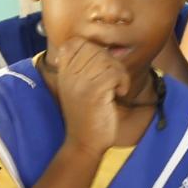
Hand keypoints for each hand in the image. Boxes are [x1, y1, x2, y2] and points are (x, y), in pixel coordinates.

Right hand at [50, 40, 132, 157]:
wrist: (84, 143)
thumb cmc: (87, 116)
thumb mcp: (79, 90)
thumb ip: (85, 69)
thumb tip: (106, 49)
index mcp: (64, 73)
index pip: (74, 43)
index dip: (93, 48)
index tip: (101, 65)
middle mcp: (70, 76)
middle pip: (94, 49)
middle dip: (111, 61)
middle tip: (114, 78)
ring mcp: (81, 83)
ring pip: (106, 60)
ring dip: (119, 72)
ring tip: (117, 87)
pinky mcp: (94, 92)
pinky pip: (114, 73)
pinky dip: (123, 81)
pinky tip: (120, 93)